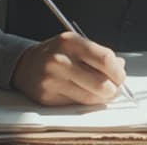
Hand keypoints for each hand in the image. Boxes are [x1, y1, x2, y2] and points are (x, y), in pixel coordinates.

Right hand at [12, 31, 126, 104]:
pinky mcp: (48, 97)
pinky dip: (85, 101)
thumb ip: (99, 54)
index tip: (121, 75)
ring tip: (103, 92)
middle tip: (115, 87)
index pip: (104, 59)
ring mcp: (53, 80)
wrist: (25, 64)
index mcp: (70, 42)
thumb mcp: (76, 44)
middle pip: (100, 82)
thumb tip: (120, 66)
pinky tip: (84, 93)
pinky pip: (76, 104)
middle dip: (113, 88)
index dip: (117, 71)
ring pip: (90, 97)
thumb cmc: (56, 53)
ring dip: (102, 97)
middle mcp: (60, 61)